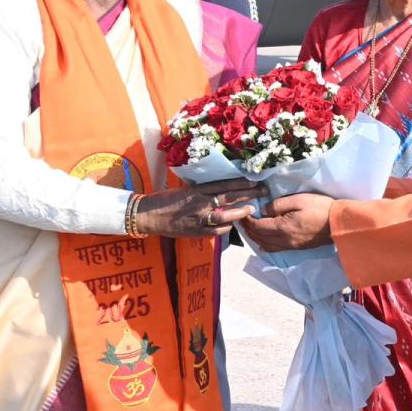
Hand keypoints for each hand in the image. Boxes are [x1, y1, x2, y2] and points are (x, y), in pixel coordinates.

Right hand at [135, 178, 261, 238]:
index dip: (241, 182)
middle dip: (248, 194)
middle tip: (263, 190)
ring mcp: (197, 217)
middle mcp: (200, 202)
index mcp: (197, 190)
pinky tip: (232, 226)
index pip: (224, 184)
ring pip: (224, 214)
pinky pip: (214, 231)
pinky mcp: (194, 231)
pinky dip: (225, 229)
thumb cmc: (165, 200)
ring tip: (251, 209)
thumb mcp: (184, 190)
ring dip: (239, 212)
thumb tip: (219, 189)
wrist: (148, 215)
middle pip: (228, 197)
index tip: (254, 179)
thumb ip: (201, 191)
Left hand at [242, 193, 334, 251]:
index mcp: (283, 228)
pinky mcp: (297, 248)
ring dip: (256, 238)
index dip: (248, 220)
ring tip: (250, 229)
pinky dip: (266, 244)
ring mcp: (291, 246)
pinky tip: (264, 240)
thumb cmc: (320, 208)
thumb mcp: (298, 200)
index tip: (244, 212)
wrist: (339, 223)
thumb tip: (264, 211)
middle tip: (243, 221)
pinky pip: (276, 249)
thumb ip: (278, 205)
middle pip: (260, 238)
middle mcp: (284, 240)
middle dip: (249, 230)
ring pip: (266, 246)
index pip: (258, 226)